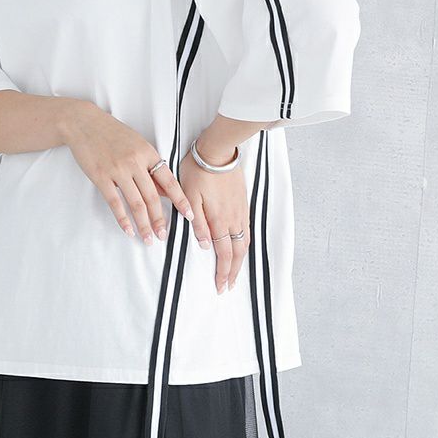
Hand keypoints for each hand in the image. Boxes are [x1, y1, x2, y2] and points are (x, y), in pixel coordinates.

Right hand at [63, 102, 194, 243]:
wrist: (83, 123)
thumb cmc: (112, 133)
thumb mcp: (137, 144)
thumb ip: (150, 166)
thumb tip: (164, 190)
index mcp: (147, 153)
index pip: (169, 181)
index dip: (180, 200)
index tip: (189, 215)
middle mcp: (134, 162)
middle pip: (152, 197)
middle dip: (159, 219)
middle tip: (163, 235)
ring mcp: (117, 170)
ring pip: (135, 203)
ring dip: (143, 224)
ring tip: (148, 238)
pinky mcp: (100, 177)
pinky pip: (114, 202)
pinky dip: (122, 219)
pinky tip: (128, 230)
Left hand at [179, 142, 249, 293]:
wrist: (217, 150)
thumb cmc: (198, 171)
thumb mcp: (190, 197)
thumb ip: (198, 223)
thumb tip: (204, 245)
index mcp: (219, 219)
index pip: (224, 254)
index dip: (223, 272)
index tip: (220, 287)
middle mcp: (234, 218)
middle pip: (237, 253)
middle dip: (233, 273)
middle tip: (229, 287)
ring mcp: (240, 210)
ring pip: (244, 242)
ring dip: (241, 261)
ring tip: (236, 273)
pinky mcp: (243, 202)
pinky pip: (247, 230)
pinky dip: (245, 245)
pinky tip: (241, 247)